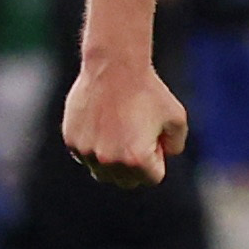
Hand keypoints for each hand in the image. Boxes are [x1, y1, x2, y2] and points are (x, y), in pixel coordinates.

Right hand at [61, 57, 188, 188]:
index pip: (152, 178)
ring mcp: (87, 152)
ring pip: (102, 173)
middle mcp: (109, 161)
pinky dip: (95, 148)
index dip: (157, 157)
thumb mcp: (177, 119)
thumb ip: (175, 146)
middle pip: (126, 181)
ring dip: (113, 160)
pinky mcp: (71, 141)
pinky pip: (86, 157)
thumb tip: (163, 157)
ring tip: (120, 130)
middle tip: (137, 135)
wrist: (114, 67)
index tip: (154, 135)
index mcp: (136, 160)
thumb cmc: (149, 92)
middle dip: (135, 166)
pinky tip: (103, 124)